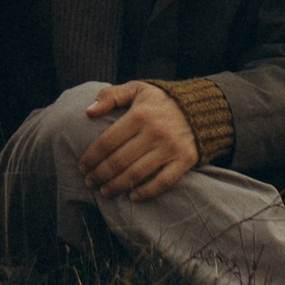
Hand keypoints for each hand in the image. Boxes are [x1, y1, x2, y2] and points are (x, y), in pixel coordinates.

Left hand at [78, 80, 201, 201]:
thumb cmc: (161, 100)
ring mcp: (171, 148)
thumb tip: (88, 112)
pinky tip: (132, 196)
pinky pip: (163, 182)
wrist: (202, 107)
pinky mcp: (185, 160)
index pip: (108, 141)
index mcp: (140, 114)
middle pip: (119, 161)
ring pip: (137, 174)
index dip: (92, 157)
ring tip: (104, 191)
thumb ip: (111, 96)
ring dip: (117, 186)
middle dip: (100, 175)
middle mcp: (155, 132)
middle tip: (90, 182)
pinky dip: (146, 192)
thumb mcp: (137, 88)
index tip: (82, 167)